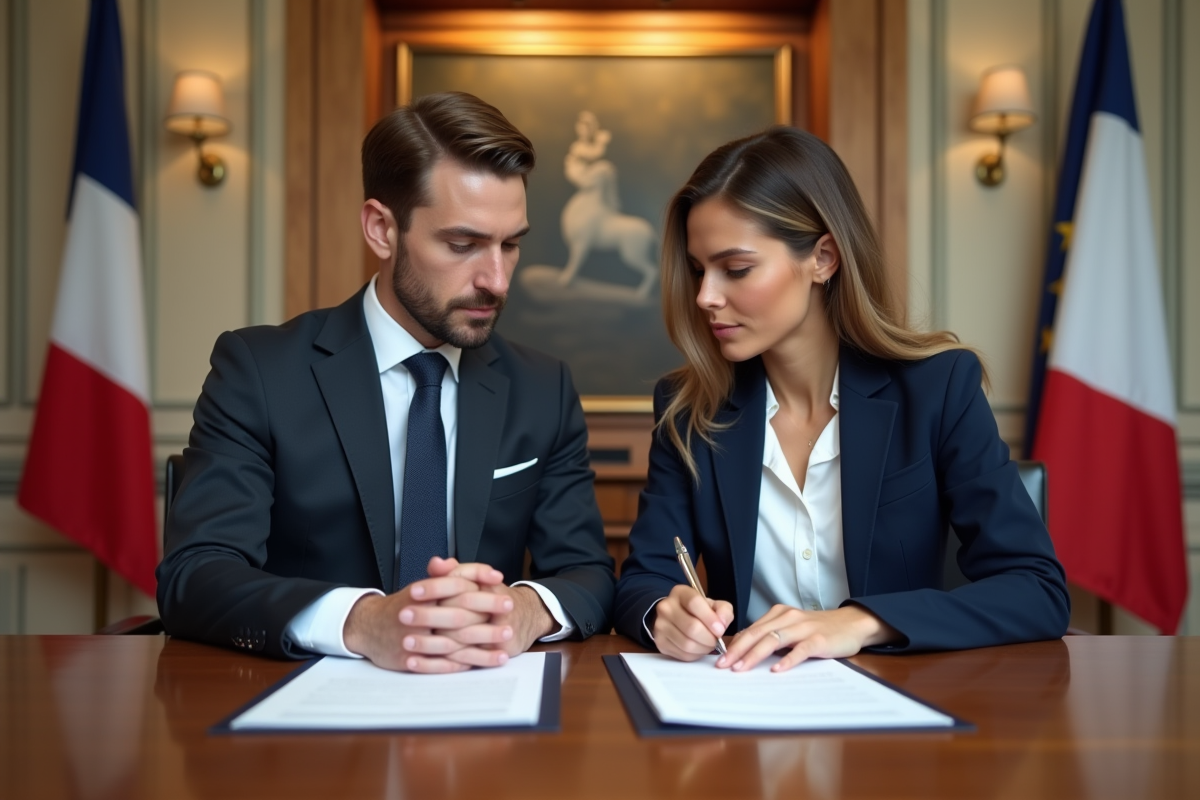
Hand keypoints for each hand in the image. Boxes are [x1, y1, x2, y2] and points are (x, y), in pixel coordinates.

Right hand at [342, 557, 512, 672]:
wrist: (368, 627)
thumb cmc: (402, 606)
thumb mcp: (419, 588)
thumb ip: (439, 575)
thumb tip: (456, 562)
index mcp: (420, 593)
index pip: (453, 582)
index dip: (477, 577)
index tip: (500, 579)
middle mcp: (416, 615)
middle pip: (457, 613)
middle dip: (487, 611)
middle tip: (510, 608)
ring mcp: (413, 639)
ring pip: (453, 642)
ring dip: (483, 643)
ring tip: (506, 641)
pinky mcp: (410, 660)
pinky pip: (442, 664)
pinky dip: (466, 663)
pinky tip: (486, 661)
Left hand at [410, 559, 554, 659]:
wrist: (524, 618)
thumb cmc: (493, 598)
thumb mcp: (476, 581)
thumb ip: (453, 572)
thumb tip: (436, 562)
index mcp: (485, 587)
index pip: (458, 585)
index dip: (435, 588)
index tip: (413, 591)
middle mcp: (492, 609)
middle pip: (458, 613)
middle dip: (428, 616)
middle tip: (403, 615)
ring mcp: (494, 633)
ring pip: (459, 640)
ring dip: (430, 643)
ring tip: (406, 642)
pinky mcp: (492, 653)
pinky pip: (462, 661)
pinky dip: (436, 664)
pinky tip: (415, 663)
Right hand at [651, 584, 734, 661]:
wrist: (676, 618)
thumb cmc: (698, 611)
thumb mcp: (714, 605)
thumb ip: (723, 611)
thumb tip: (721, 624)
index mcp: (680, 593)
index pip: (694, 603)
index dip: (710, 618)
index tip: (720, 630)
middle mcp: (666, 607)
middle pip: (691, 627)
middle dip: (709, 638)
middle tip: (716, 640)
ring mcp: (660, 625)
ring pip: (687, 644)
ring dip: (703, 648)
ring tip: (708, 644)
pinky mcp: (660, 642)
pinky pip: (682, 654)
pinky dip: (695, 655)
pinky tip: (698, 648)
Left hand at [717, 604, 899, 672]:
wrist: (852, 623)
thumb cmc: (819, 629)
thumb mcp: (792, 629)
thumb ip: (773, 636)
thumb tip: (746, 652)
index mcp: (779, 614)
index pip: (751, 630)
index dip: (734, 644)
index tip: (720, 659)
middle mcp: (788, 617)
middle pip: (757, 634)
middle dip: (737, 650)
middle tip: (722, 665)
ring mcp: (803, 628)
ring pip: (773, 640)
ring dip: (754, 655)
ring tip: (741, 668)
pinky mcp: (818, 639)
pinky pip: (799, 650)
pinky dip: (787, 660)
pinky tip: (776, 670)